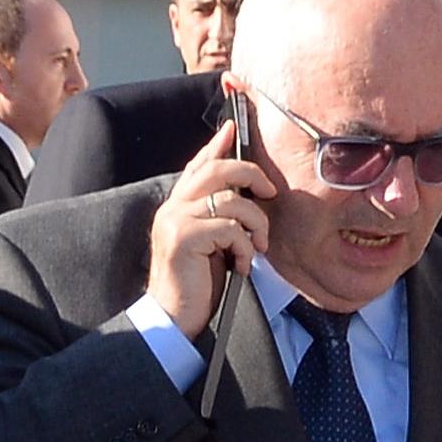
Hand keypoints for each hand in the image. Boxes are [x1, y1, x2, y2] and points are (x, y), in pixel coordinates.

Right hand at [144, 119, 271, 338]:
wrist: (174, 315)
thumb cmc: (197, 281)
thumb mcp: (211, 242)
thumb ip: (219, 215)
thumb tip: (246, 194)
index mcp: (177, 205)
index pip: (198, 165)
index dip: (217, 144)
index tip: (233, 126)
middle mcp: (172, 207)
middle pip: (217, 170)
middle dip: (251, 175)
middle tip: (269, 193)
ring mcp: (174, 221)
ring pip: (230, 200)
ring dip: (255, 225)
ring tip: (256, 247)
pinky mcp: (183, 238)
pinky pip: (229, 228)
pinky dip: (244, 247)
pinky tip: (241, 266)